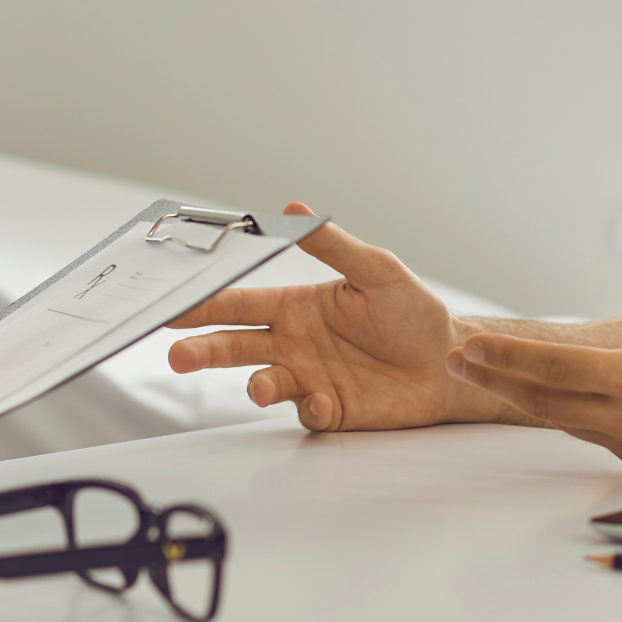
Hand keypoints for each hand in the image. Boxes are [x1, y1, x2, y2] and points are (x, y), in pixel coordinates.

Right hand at [167, 203, 512, 429]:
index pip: (240, 304)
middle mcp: (294, 344)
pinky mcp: (330, 410)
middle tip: (177, 354)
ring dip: (258, 386)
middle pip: (236, 346)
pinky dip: (311, 409)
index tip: (171, 306)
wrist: (451, 363)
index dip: (205, 305)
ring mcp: (309, 378)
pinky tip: (327, 400)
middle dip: (203, 350)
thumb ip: (334, 246)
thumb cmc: (415, 313)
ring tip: (261, 388)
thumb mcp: (378, 271)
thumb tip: (295, 208)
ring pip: (264, 383)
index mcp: (297, 307)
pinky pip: (308, 413)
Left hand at [445, 225, 621, 474]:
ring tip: (488, 377)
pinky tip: (550, 397)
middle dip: (496, 381)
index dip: (507, 359)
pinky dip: (570, 415)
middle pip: (544, 402)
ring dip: (525, 400)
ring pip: (565, 421)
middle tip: (458, 363)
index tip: (470, 348)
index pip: (556, 369)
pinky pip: (595, 436)